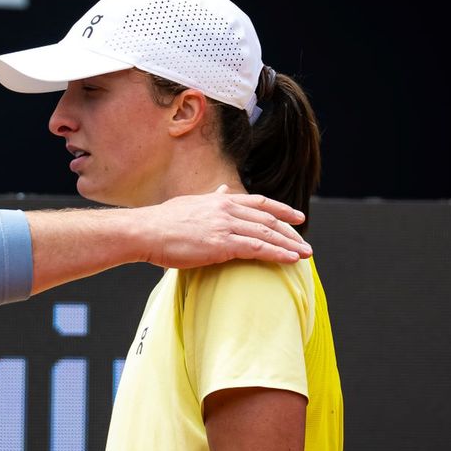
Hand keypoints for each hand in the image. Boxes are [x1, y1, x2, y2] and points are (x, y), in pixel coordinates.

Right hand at [141, 185, 310, 268]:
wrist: (145, 231)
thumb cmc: (162, 222)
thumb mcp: (190, 203)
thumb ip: (210, 199)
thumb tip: (221, 191)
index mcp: (220, 200)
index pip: (259, 202)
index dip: (282, 209)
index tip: (298, 218)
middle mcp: (227, 209)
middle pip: (268, 219)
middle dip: (290, 231)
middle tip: (305, 243)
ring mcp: (225, 225)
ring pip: (267, 234)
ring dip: (289, 245)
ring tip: (305, 255)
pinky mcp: (222, 244)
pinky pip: (258, 248)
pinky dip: (278, 254)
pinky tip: (290, 260)